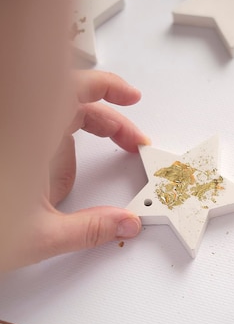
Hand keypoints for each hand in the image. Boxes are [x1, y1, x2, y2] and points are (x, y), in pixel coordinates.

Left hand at [0, 71, 149, 271]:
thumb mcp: (36, 236)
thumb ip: (89, 229)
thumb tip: (122, 223)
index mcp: (32, 134)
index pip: (78, 89)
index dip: (110, 87)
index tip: (132, 97)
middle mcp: (19, 127)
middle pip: (71, 104)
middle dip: (105, 123)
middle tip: (128, 142)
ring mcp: (11, 138)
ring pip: (48, 125)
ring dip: (69, 148)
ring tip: (64, 187)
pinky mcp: (8, 152)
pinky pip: (32, 142)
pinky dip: (45, 159)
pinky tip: (37, 191)